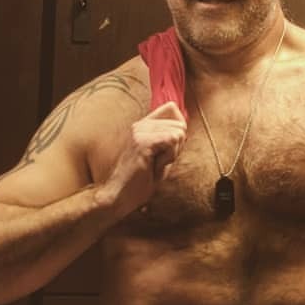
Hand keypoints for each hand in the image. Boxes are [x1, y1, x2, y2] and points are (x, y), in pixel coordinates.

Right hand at [100, 102, 186, 217]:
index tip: (165, 151)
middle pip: (180, 124)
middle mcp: (140, 124)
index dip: (178, 130)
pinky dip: (169, 157)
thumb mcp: (160, 157)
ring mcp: (140, 131)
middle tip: (157, 162)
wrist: (119, 196)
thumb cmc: (140, 181)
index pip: (172, 108)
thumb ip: (171, 141)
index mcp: (143, 125)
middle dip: (176, 147)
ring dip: (172, 155)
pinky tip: (154, 166)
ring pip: (178, 133)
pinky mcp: (141, 142)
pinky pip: (172, 141)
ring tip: (154, 165)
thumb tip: (184, 127)